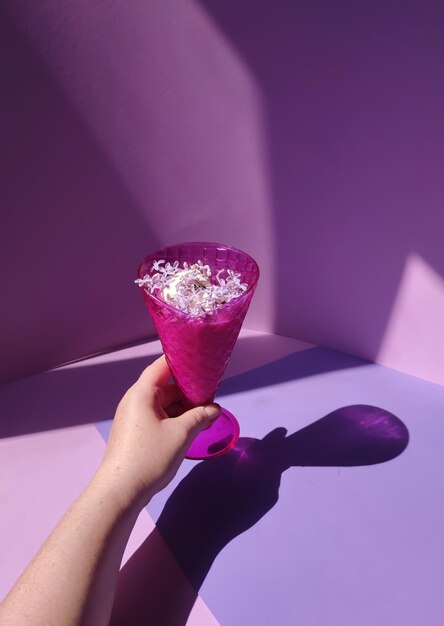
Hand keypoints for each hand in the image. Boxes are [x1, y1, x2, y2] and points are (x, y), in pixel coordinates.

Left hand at [95, 355, 220, 509]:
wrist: (120, 491)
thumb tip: (215, 409)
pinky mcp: (136, 433)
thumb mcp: (181, 434)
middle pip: (165, 386)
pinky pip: (159, 417)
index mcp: (142, 393)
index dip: (182, 361)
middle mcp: (135, 401)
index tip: (202, 363)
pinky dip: (175, 419)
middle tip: (211, 398)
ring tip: (206, 417)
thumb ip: (200, 416)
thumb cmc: (149, 456)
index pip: (162, 366)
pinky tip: (191, 429)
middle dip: (189, 391)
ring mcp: (134, 417)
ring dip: (184, 408)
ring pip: (164, 404)